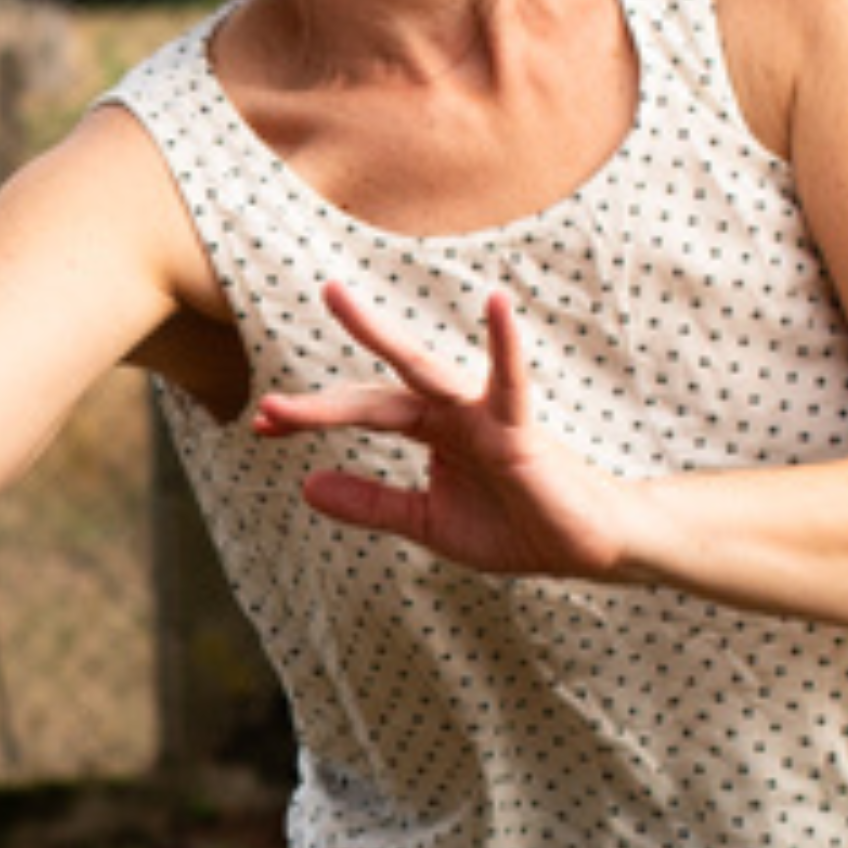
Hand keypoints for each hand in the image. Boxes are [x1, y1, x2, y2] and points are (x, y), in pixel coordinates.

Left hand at [255, 278, 635, 581]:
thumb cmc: (516, 526)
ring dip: (377, 336)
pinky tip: (496, 304)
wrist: (585, 548)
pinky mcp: (519, 428)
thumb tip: (306, 487)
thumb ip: (373, 504)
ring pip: (422, 370)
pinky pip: (510, 381)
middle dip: (324, 405)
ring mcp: (483, 414)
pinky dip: (504, 344)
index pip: (360, 415)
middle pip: (375, 396)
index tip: (262, 424)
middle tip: (270, 409)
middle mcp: (450, 412)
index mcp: (429, 430)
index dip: (313, 418)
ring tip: (334, 298)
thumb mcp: (429, 523)